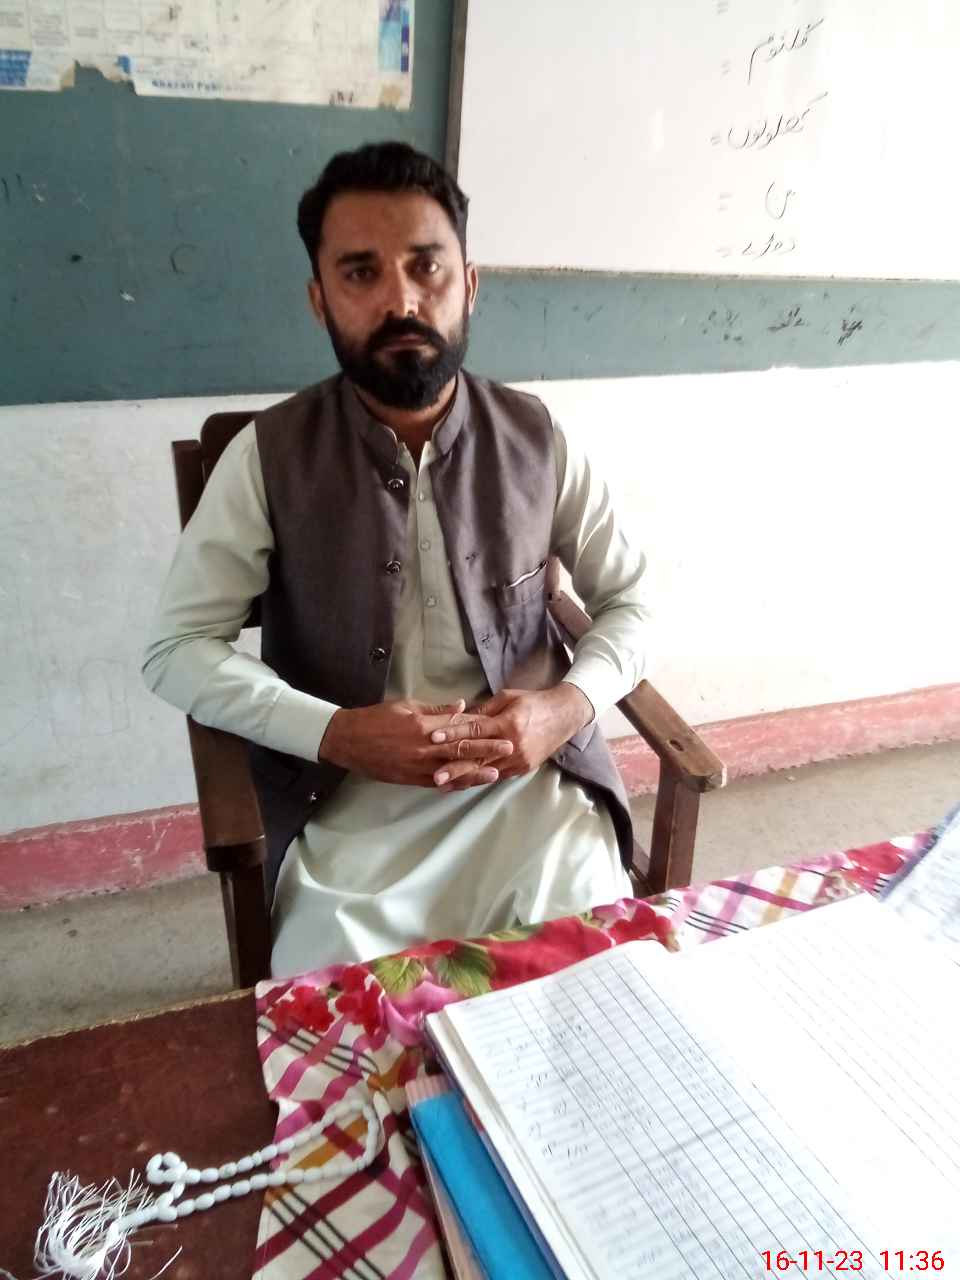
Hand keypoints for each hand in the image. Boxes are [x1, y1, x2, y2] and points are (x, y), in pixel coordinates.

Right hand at [318, 698, 513, 788]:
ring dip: (476, 773)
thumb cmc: (376, 718)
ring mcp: (418, 767)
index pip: (459, 729)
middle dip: (487, 751)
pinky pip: (438, 784)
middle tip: (508, 750)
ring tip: (496, 773)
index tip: (501, 730)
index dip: (482, 731)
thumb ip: (436, 709)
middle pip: (461, 751)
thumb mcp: (407, 705)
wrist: (349, 740)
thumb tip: (462, 706)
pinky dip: (455, 784)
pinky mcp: (411, 779)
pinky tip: (468, 785)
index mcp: (424, 726)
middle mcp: (424, 748)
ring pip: (453, 771)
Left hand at [429, 684, 593, 788]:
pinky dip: (480, 779)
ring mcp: (519, 759)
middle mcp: (513, 744)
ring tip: (443, 786)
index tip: (433, 738)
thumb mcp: (507, 698)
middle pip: (479, 757)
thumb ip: (484, 710)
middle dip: (455, 768)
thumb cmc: (533, 702)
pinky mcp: (523, 767)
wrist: (564, 716)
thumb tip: (459, 716)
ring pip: (487, 771)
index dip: (453, 733)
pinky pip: (498, 775)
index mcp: (508, 723)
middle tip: (435, 776)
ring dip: (464, 779)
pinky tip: (464, 784)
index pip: (476, 730)